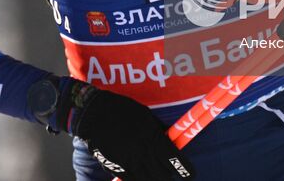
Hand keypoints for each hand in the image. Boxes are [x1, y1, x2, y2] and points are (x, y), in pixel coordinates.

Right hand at [42, 77, 193, 179]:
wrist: (94, 115)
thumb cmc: (121, 110)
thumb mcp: (145, 116)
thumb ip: (158, 132)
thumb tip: (169, 141)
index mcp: (153, 138)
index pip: (175, 160)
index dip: (185, 169)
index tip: (190, 174)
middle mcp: (143, 153)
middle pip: (163, 176)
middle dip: (168, 175)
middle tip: (168, 171)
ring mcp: (129, 162)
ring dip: (154, 178)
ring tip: (154, 173)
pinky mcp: (117, 168)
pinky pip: (132, 180)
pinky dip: (139, 179)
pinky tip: (140, 172)